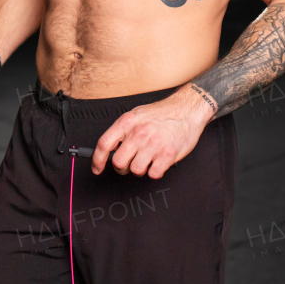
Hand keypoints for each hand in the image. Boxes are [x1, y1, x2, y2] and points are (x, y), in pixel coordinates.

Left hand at [91, 86, 213, 177]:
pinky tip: (158, 161)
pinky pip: (153, 174)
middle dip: (123, 167)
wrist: (187, 109)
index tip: (97, 168)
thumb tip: (111, 146)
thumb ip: (123, 130)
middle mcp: (138, 133)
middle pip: (118, 162)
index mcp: (127, 122)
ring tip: (148, 159)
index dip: (97, 160)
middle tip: (130, 162)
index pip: (104, 144)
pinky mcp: (167, 155)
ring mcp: (153, 145)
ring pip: (136, 170)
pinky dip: (155, 171)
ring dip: (141, 168)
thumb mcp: (137, 115)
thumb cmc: (162, 113)